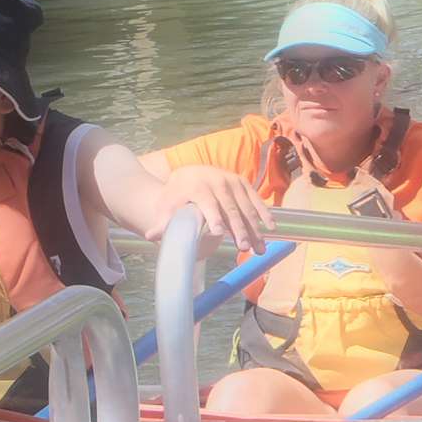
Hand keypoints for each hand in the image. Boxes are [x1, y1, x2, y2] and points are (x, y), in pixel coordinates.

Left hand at [154, 165, 273, 252]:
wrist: (188, 173)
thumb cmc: (176, 195)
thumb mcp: (167, 206)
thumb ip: (162, 222)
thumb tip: (150, 236)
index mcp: (197, 185)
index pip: (207, 202)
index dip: (213, 216)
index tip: (218, 233)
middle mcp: (217, 180)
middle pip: (230, 207)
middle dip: (238, 228)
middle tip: (244, 248)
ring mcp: (232, 181)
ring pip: (246, 206)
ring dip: (254, 228)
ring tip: (258, 249)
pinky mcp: (243, 183)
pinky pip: (256, 199)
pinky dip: (264, 213)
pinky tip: (270, 229)